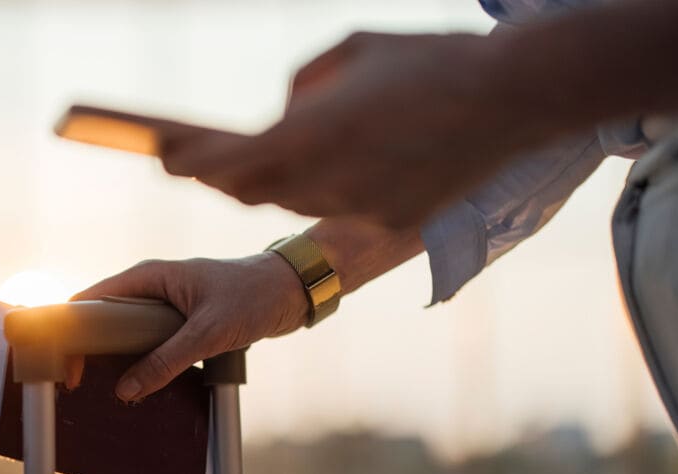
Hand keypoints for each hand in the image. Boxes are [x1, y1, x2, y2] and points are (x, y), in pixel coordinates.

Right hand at [67, 253, 307, 400]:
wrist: (291, 288)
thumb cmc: (253, 296)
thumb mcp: (208, 333)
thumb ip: (167, 361)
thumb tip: (127, 389)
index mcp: (149, 276)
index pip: (93, 299)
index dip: (72, 329)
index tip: (65, 362)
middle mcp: (152, 287)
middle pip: (105, 318)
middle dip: (90, 348)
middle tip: (79, 383)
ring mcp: (166, 303)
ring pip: (128, 332)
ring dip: (117, 357)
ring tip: (102, 388)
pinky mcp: (181, 320)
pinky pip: (149, 341)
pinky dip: (141, 360)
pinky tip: (138, 383)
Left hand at [161, 31, 546, 227]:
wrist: (516, 97)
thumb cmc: (429, 60)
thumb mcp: (354, 49)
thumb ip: (305, 85)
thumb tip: (283, 115)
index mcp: (317, 130)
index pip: (232, 159)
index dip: (191, 161)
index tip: (162, 154)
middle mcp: (333, 179)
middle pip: (254, 192)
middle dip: (221, 177)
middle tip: (191, 164)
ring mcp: (364, 207)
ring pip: (295, 203)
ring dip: (270, 186)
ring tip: (247, 168)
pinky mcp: (395, 220)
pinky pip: (341, 209)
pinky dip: (323, 191)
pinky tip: (324, 174)